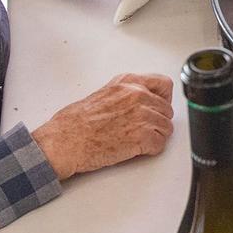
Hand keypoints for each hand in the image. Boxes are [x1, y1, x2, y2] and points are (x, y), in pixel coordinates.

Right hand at [32, 73, 173, 178]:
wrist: (64, 141)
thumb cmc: (75, 123)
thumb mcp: (103, 94)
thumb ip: (125, 94)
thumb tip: (141, 101)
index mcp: (128, 83)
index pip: (164, 85)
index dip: (163, 99)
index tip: (159, 107)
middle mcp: (137, 95)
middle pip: (167, 110)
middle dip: (158, 122)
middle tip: (143, 130)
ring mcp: (141, 115)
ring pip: (166, 128)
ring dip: (155, 137)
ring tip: (137, 141)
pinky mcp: (142, 136)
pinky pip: (159, 145)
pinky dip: (150, 150)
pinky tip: (135, 149)